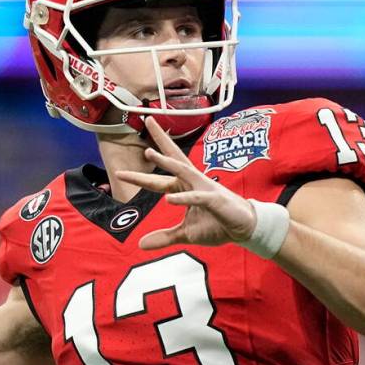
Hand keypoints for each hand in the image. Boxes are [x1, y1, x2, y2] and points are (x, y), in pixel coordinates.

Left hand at [117, 117, 257, 249]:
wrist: (245, 228)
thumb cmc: (218, 224)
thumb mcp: (186, 234)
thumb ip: (165, 237)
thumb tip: (141, 245)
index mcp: (184, 187)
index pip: (157, 180)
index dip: (139, 176)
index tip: (118, 172)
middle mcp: (193, 181)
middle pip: (173, 157)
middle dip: (159, 139)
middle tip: (147, 118)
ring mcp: (205, 188)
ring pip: (183, 170)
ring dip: (167, 162)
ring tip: (149, 152)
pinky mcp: (215, 199)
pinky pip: (197, 197)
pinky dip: (184, 198)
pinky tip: (169, 200)